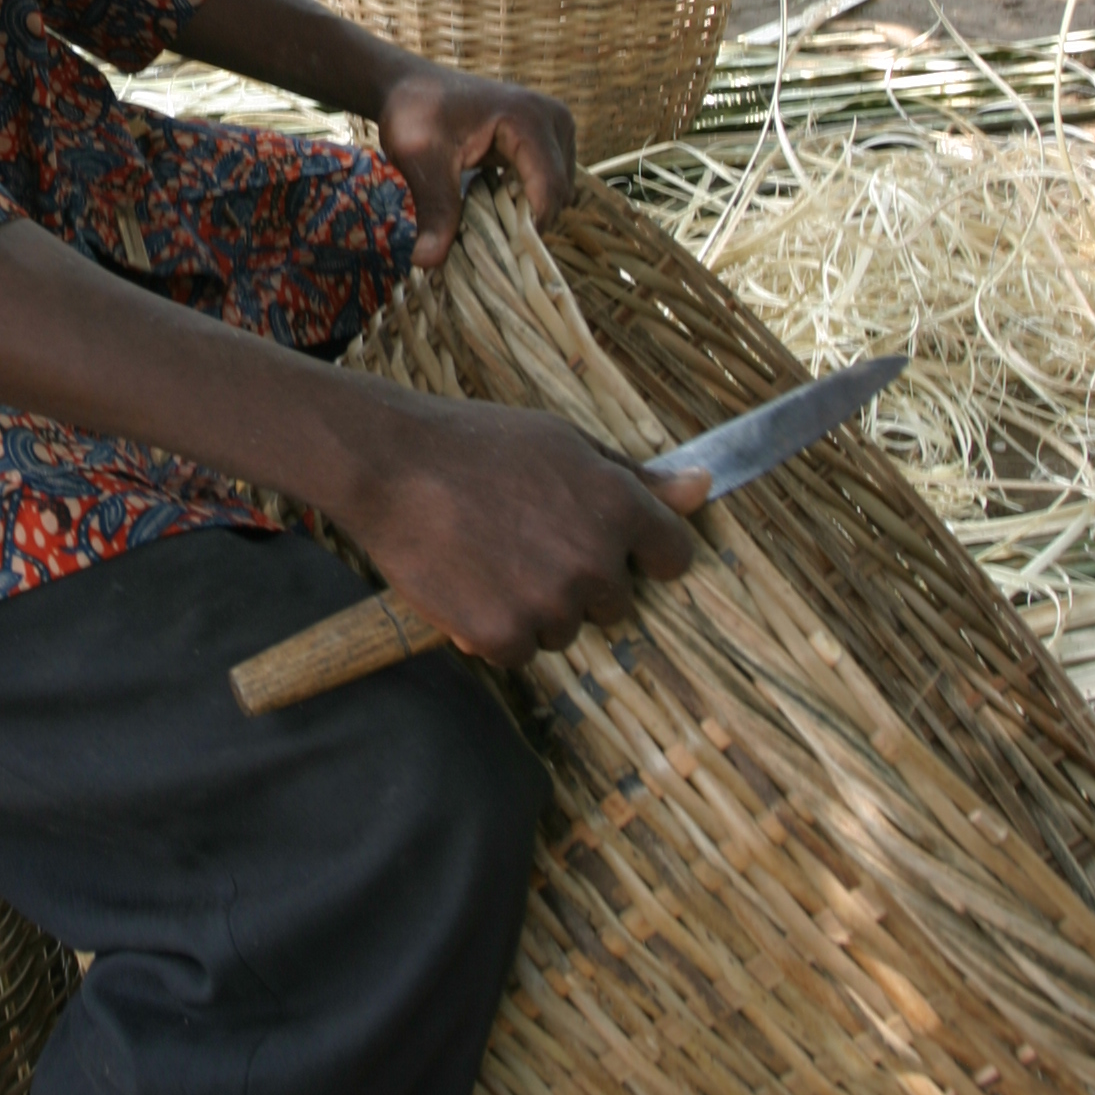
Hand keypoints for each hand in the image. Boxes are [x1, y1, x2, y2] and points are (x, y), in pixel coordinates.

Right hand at [351, 388, 700, 668]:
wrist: (391, 467)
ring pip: (566, 630)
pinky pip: (520, 652)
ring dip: (537, 607)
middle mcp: (593, 562)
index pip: (675, 557)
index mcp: (617, 507)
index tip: (611, 542)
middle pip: (617, 602)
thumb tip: (703, 489)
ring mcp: (548, 604)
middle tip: (529, 540)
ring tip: (491, 557)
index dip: (642, 550)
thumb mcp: (564, 442)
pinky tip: (469, 583)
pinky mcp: (501, 637)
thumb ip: (637, 477)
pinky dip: (496, 629)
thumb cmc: (477, 444)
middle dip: (583, 580)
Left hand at [376, 65, 576, 263]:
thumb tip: (427, 262)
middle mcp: (553, 119)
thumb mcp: (420, 160)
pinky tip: (494, 203)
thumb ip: (434, 210)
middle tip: (488, 241)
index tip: (500, 255)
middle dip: (528, 222)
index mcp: (528, 119)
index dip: (530, 227)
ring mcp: (555, 127)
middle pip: (559, 192)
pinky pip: (550, 181)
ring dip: (529, 212)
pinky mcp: (548, 138)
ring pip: (558, 191)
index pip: (549, 188)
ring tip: (488, 219)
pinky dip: (527, 199)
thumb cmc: (416, 112)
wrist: (411, 86)